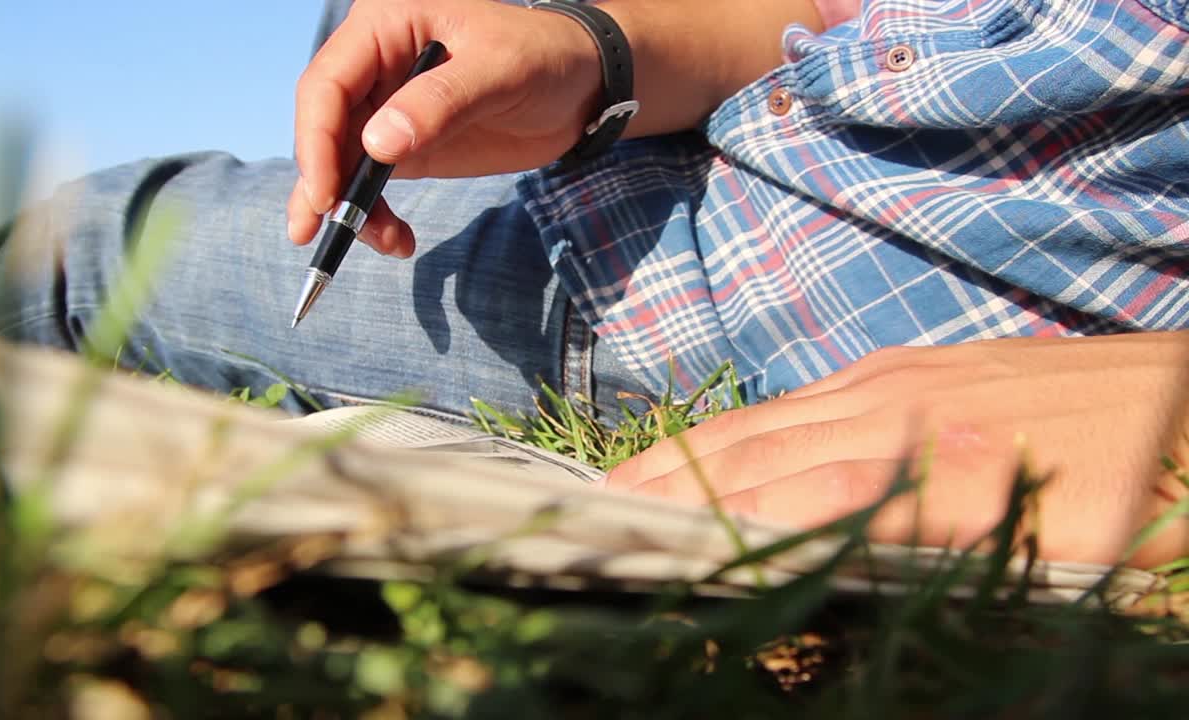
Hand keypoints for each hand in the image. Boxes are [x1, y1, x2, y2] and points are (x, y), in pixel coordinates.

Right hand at [287, 0, 603, 255]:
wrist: (582, 86)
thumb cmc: (544, 57)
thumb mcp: (499, 71)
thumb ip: (441, 102)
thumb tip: (376, 145)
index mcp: (384, 26)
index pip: (327, 84)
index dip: (317, 139)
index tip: (326, 193)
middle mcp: (374, 64)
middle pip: (325, 126)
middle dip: (322, 182)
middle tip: (318, 232)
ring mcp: (386, 107)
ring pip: (341, 161)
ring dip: (347, 207)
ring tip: (379, 242)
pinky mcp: (404, 145)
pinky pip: (371, 183)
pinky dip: (374, 215)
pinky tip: (395, 240)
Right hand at [606, 332, 1188, 567]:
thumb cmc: (1145, 485)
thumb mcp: (1054, 540)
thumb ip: (926, 533)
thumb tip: (816, 544)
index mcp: (917, 460)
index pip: (774, 496)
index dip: (696, 524)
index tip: (629, 556)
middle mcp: (887, 406)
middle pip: (747, 451)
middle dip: (663, 488)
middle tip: (588, 524)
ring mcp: (897, 377)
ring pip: (765, 420)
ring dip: (688, 457)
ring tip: (624, 490)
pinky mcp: (914, 363)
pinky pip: (800, 399)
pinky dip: (741, 431)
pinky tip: (722, 451)